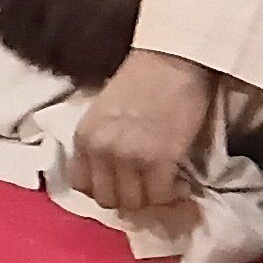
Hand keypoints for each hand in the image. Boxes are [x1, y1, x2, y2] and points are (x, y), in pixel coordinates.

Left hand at [69, 50, 218, 231]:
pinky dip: (172, 196)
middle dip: (129, 198)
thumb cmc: (142, 80)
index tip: (123, 185)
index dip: (104, 189)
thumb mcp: (104, 113)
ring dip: (151, 199)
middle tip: (148, 188)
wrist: (173, 59)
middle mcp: (101, 150)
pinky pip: (160, 196)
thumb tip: (113, 173)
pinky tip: (181, 184)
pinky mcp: (159, 159)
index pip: (81, 185)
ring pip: (134, 203)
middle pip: (107, 199)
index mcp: (83, 137)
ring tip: (166, 185)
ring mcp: (128, 157)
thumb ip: (102, 143)